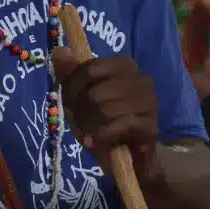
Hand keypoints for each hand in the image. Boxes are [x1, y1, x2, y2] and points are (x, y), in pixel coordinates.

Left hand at [50, 48, 160, 181]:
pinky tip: (98, 141)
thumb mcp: (80, 99)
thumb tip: (59, 50)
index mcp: (124, 65)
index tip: (70, 102)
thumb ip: (70, 75)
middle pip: (95, 92)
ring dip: (91, 126)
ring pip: (106, 110)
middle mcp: (141, 79)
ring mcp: (149, 102)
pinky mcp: (150, 125)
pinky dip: (102, 136)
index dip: (72, 89)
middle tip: (81, 121)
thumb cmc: (104, 123)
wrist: (130, 157)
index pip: (89, 69)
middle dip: (81, 112)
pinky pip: (119, 127)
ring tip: (90, 132)